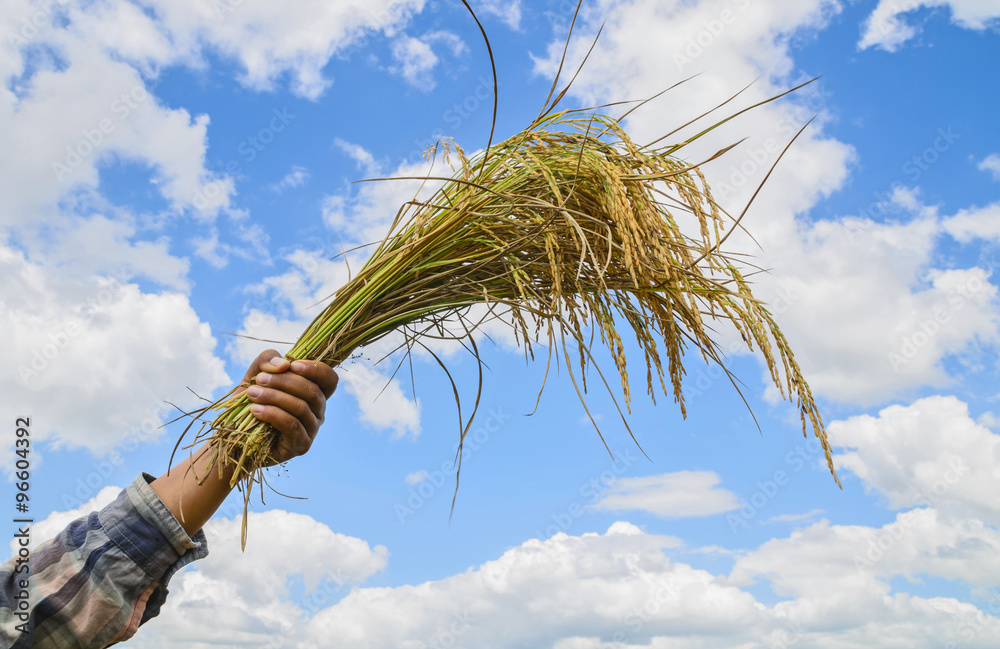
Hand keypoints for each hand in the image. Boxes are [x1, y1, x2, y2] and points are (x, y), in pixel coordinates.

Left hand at [238, 349, 338, 464]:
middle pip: (313, 391)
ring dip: (274, 397)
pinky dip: (273, 414)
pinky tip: (255, 410)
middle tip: (260, 379)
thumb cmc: (250, 403)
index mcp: (314, 393)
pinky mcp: (301, 445)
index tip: (292, 364)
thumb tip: (283, 363)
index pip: (329, 379)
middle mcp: (318, 411)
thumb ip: (266, 361)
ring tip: (252, 394)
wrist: (236, 436)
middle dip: (284, 381)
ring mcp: (312, 429)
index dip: (316, 369)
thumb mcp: (254, 376)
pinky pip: (292, 425)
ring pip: (301, 407)